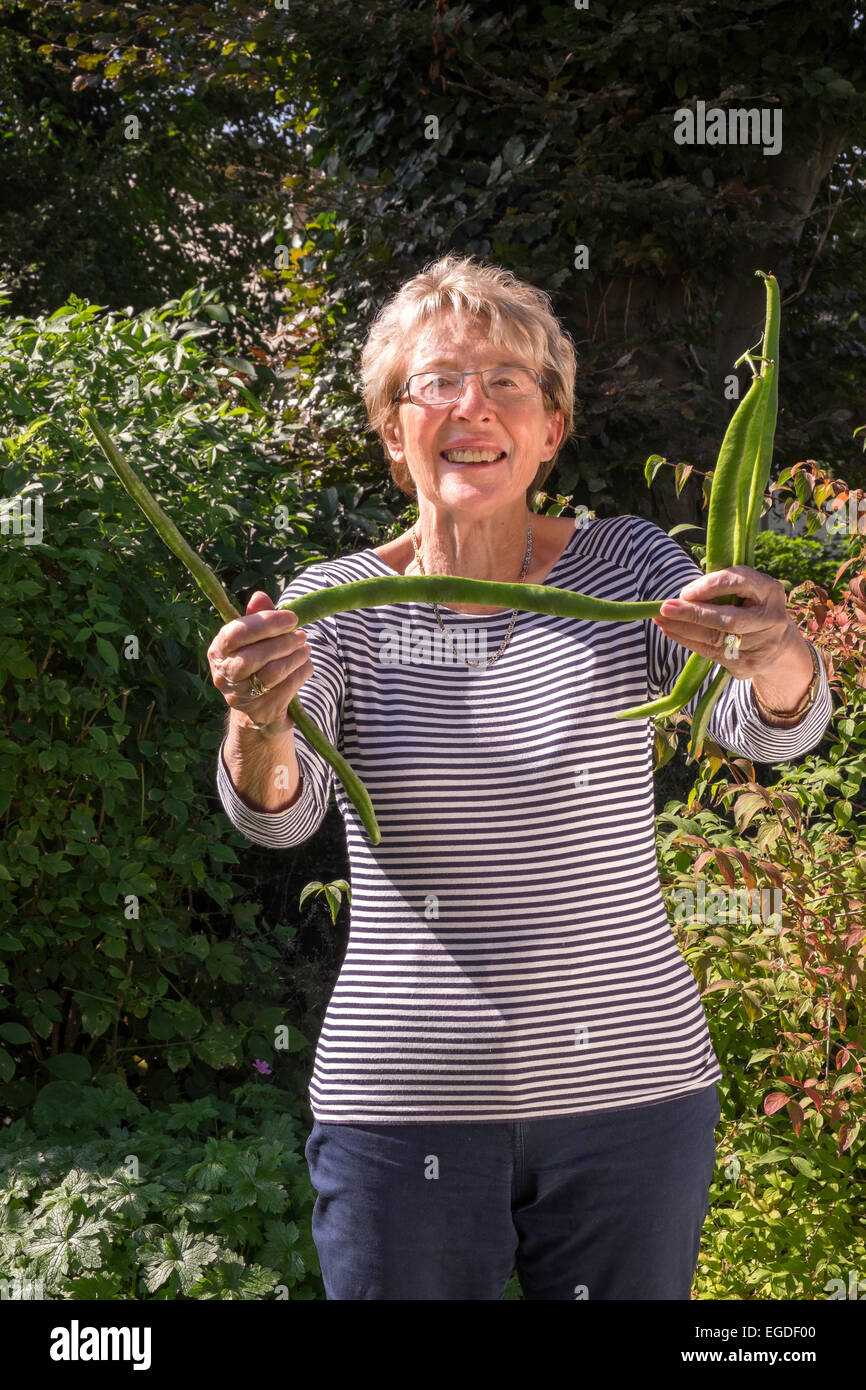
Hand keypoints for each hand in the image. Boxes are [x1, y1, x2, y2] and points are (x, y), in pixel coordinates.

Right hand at [207, 590, 312, 732]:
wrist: (259, 708)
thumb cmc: (257, 663)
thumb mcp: (254, 639)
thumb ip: (257, 617)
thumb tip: (260, 596)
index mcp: (218, 651)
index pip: (236, 633)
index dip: (265, 623)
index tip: (291, 618)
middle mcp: (224, 675)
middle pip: (253, 657)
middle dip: (283, 643)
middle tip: (301, 636)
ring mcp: (241, 696)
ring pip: (273, 673)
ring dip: (296, 658)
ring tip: (305, 649)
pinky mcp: (261, 711)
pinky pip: (287, 688)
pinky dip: (301, 673)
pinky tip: (305, 665)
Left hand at [650, 566, 794, 678]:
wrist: (778, 645)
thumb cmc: (751, 608)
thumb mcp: (746, 592)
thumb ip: (722, 588)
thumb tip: (683, 597)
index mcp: (771, 591)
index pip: (741, 582)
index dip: (712, 586)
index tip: (686, 592)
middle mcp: (771, 619)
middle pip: (728, 619)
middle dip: (693, 613)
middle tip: (665, 608)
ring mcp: (762, 645)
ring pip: (716, 638)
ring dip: (683, 629)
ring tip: (661, 620)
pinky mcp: (749, 664)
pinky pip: (711, 653)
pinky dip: (688, 641)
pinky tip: (671, 632)